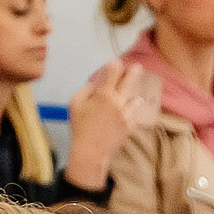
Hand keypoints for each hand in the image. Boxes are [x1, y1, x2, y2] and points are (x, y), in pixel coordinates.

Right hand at [64, 54, 151, 192]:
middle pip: (129, 81)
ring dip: (133, 97)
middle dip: (134, 72)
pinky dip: (129, 114)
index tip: (116, 63)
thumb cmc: (80, 126)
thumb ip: (86, 89)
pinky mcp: (130, 125)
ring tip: (134, 97)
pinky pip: (132, 115)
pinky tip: (124, 117)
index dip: (115, 64)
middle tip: (138, 67)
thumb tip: (96, 83)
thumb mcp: (75, 103)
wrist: (91, 151)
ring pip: (134, 100)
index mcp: (104, 95)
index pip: (113, 71)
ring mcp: (126, 114)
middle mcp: (118, 102)